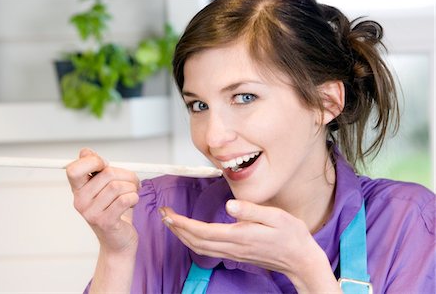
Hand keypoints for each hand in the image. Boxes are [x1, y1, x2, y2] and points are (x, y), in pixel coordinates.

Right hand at [66, 148, 139, 255]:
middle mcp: (80, 201)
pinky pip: (125, 199)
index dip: (94, 161)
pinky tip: (133, 203)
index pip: (74, 169)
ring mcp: (91, 213)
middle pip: (107, 173)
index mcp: (78, 189)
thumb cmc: (114, 210)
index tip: (106, 166)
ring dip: (133, 188)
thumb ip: (96, 169)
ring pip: (119, 186)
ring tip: (133, 193)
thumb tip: (85, 152)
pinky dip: (135, 198)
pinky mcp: (105, 222)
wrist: (119, 241)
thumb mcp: (104, 186)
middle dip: (127, 175)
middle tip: (132, 182)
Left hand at [160, 200, 339, 292]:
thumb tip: (229, 205)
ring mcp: (234, 252)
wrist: (300, 259)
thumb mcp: (277, 217)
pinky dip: (194, 241)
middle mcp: (233, 247)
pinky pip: (208, 250)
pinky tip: (191, 233)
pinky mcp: (236, 254)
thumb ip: (252, 210)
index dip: (182, 223)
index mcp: (240, 235)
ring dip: (182, 235)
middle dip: (176, 228)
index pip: (203, 231)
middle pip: (196, 241)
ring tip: (172, 222)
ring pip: (200, 247)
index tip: (169, 214)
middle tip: (164, 214)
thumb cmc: (291, 235)